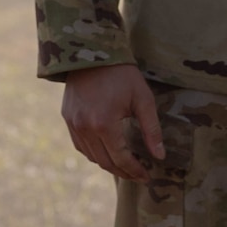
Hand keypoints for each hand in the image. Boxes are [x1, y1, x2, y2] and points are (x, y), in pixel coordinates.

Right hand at [61, 63, 164, 180]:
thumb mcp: (142, 99)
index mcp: (104, 124)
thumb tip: (160, 157)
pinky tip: (106, 151)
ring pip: (91, 156)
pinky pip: (80, 145)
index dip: (135, 171)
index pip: (121, 159)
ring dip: (108, 164)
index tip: (148, 176)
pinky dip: (93, 153)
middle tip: (139, 175)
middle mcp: (85, 127)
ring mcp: (73, 123)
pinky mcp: (67, 117)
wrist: (93, 50)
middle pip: (105, 162)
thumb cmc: (122, 74)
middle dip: (124, 172)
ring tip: (125, 165)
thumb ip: (151, 130)